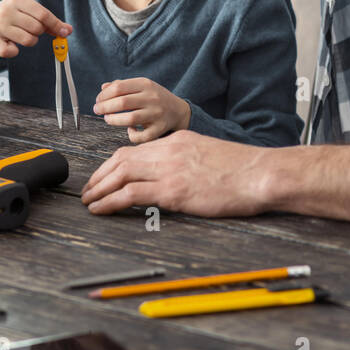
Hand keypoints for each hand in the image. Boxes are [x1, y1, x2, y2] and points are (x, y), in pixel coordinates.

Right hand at [0, 0, 70, 57]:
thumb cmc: (13, 15)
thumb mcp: (29, 11)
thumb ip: (48, 20)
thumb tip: (67, 30)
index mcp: (17, 0)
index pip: (43, 14)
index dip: (56, 25)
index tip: (64, 32)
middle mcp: (6, 12)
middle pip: (37, 28)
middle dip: (39, 32)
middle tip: (30, 29)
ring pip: (28, 40)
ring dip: (30, 41)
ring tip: (21, 35)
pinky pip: (13, 52)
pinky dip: (15, 50)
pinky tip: (10, 42)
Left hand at [80, 131, 270, 215]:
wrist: (261, 174)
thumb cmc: (243, 170)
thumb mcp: (209, 156)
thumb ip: (187, 161)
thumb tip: (173, 177)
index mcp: (178, 140)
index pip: (135, 150)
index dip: (112, 164)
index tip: (103, 176)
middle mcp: (169, 150)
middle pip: (121, 159)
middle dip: (99, 176)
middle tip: (88, 191)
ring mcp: (170, 170)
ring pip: (121, 174)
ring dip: (99, 189)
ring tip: (89, 202)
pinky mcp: (174, 191)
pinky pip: (131, 194)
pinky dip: (110, 202)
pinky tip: (101, 210)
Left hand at [93, 78, 190, 143]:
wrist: (178, 110)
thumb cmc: (154, 98)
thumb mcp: (141, 86)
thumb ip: (122, 86)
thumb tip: (103, 88)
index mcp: (146, 84)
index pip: (118, 87)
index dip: (104, 95)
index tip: (98, 100)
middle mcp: (152, 98)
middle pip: (122, 102)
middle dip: (104, 107)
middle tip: (97, 110)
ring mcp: (157, 114)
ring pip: (130, 119)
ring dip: (114, 120)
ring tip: (108, 119)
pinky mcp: (160, 129)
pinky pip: (141, 136)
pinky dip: (131, 135)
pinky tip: (129, 130)